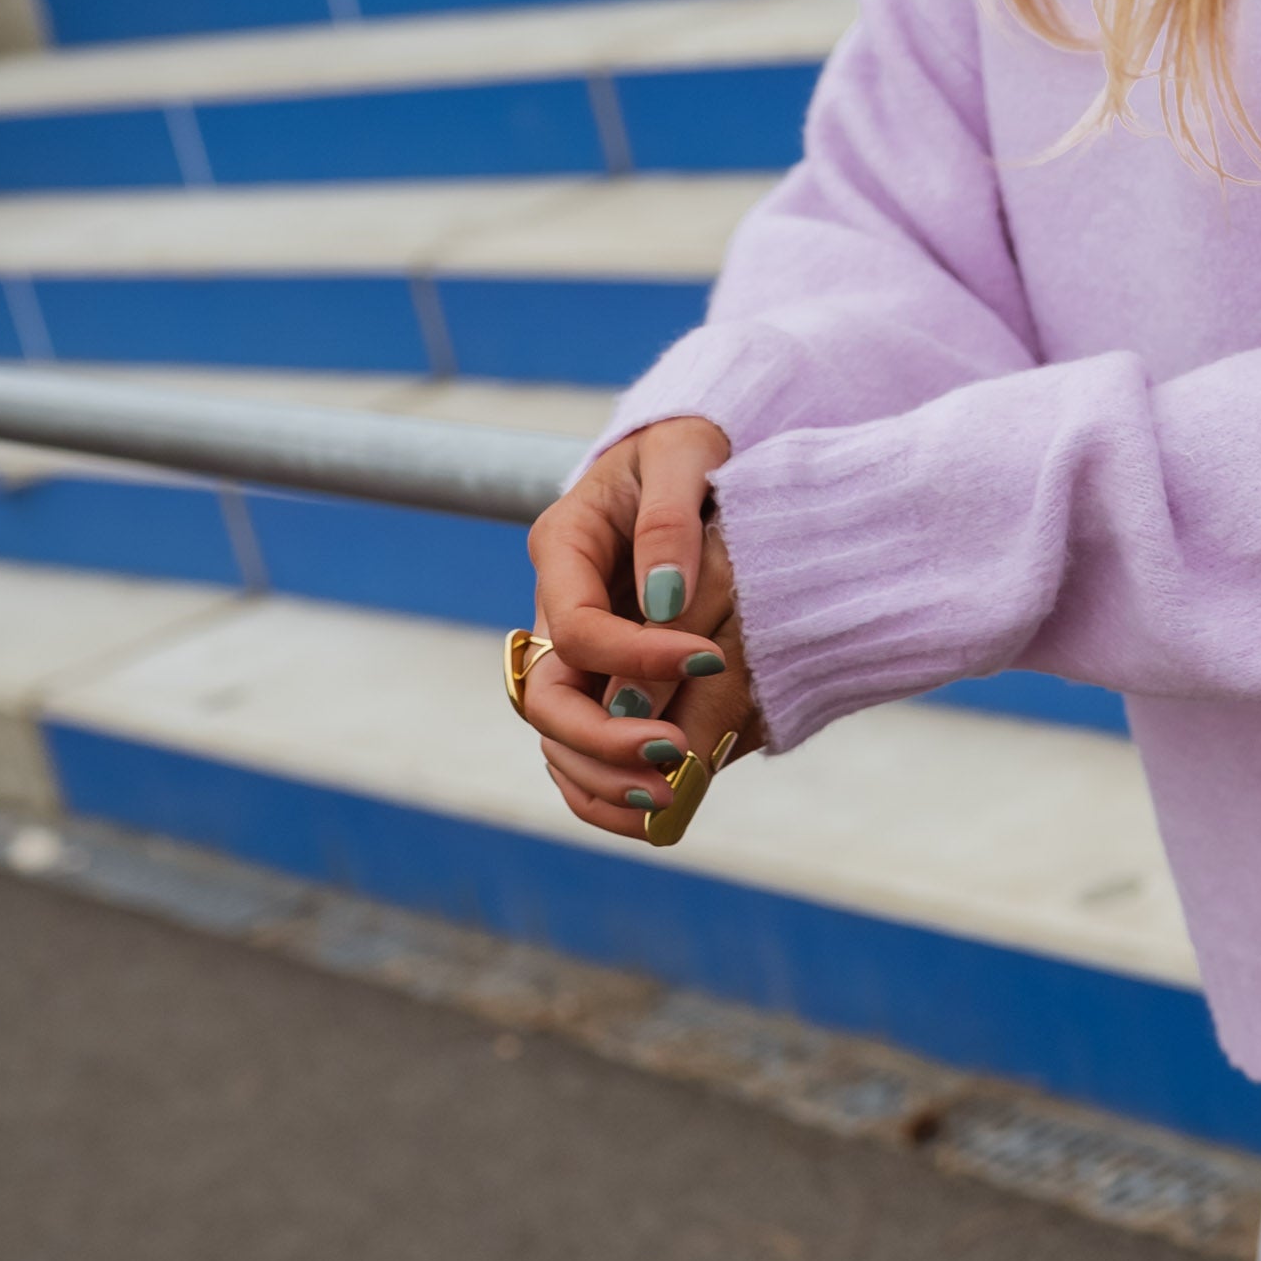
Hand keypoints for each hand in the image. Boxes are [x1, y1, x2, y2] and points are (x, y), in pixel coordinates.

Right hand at [519, 419, 763, 842]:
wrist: (694, 459)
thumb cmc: (688, 446)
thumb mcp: (684, 454)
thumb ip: (669, 519)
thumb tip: (666, 600)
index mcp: (563, 549)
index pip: (578, 629)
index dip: (637, 656)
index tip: (712, 659)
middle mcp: (557, 609)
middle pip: (548, 700)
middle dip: (602, 740)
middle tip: (671, 758)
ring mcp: (577, 652)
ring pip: (559, 738)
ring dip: (604, 779)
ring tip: (669, 799)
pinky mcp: (607, 680)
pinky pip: (587, 750)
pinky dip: (610, 790)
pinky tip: (660, 815)